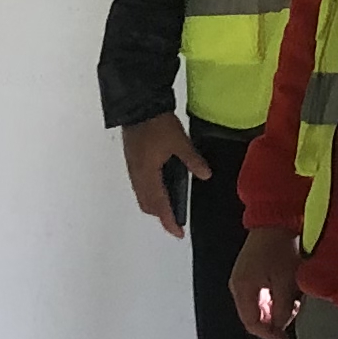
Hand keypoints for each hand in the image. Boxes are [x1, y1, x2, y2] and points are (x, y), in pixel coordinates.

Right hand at [118, 114, 197, 237]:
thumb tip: (205, 175)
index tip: (178, 233)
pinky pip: (139, 186)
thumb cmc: (157, 124)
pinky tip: (161, 186)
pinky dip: (150, 193)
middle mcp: (137, 175)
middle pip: (147, 204)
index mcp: (148, 174)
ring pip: (142, 196)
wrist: (137, 105)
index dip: (169, 221)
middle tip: (175, 220)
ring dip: (154, 205)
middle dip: (160, 215)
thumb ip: (192, 160)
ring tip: (170, 206)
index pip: (159, 205)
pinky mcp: (132, 161)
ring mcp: (132, 168)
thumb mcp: (180, 141)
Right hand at [229, 225, 303, 338]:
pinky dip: (275, 297)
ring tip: (294, 298)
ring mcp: (243, 278)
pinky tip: (288, 290)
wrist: (276, 220)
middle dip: (275, 320)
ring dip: (277, 308)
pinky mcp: (251, 272)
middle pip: (255, 316)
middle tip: (293, 313)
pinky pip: (261, 294)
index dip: (269, 335)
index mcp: (242, 289)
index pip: (252, 324)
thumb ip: (283, 309)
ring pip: (259, 306)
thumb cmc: (279, 246)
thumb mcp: (286, 282)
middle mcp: (238, 285)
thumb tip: (282, 326)